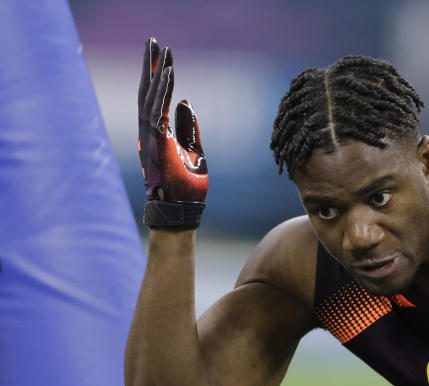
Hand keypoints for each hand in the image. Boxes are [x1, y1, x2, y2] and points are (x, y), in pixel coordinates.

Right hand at [137, 37, 207, 228]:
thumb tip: (185, 103)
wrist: (180, 213)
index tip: (164, 57)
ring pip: (150, 97)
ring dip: (156, 72)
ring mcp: (150, 138)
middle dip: (150, 65)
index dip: (159, 77)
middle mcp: (150, 133)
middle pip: (147, 92)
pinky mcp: (156, 143)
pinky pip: (158, 111)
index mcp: (158, 135)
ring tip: (160, 49)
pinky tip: (169, 73)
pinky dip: (163, 91)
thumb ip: (189, 129)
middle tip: (153, 41)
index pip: (156, 100)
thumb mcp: (195, 154)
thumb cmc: (187, 190)